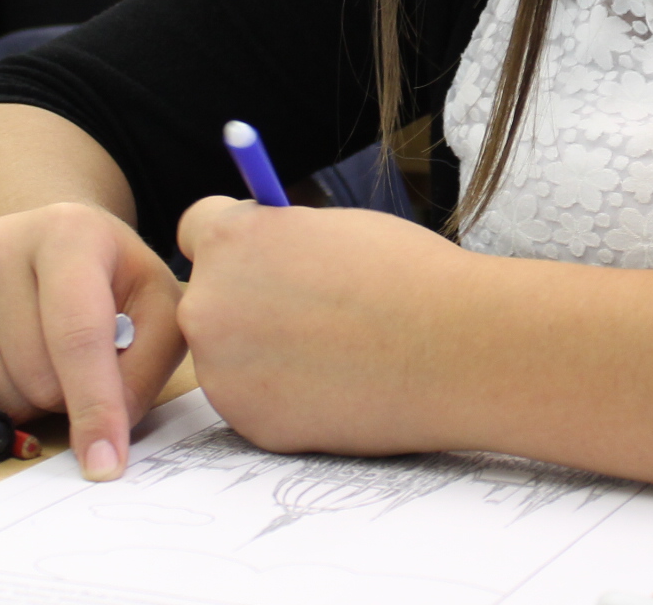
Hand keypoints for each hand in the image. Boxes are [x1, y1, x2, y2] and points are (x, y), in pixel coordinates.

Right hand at [0, 201, 185, 479]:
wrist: (48, 246)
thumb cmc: (111, 279)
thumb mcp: (155, 304)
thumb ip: (147, 363)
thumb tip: (106, 435)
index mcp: (68, 232)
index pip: (78, 333)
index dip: (95, 405)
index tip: (106, 463)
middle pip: (35, 370)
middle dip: (69, 398)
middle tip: (86, 373)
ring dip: (33, 402)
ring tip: (52, 363)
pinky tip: (17, 363)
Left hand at [176, 197, 470, 453]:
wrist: (456, 349)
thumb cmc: (407, 274)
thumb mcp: (330, 226)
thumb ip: (279, 238)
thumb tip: (261, 255)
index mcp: (228, 241)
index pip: (195, 229)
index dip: (234, 239)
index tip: (261, 251)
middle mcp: (208, 305)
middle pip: (207, 297)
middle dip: (243, 300)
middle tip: (305, 310)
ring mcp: (223, 373)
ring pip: (230, 356)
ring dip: (262, 354)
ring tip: (334, 350)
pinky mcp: (251, 426)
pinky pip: (255, 403)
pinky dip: (286, 398)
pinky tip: (339, 385)